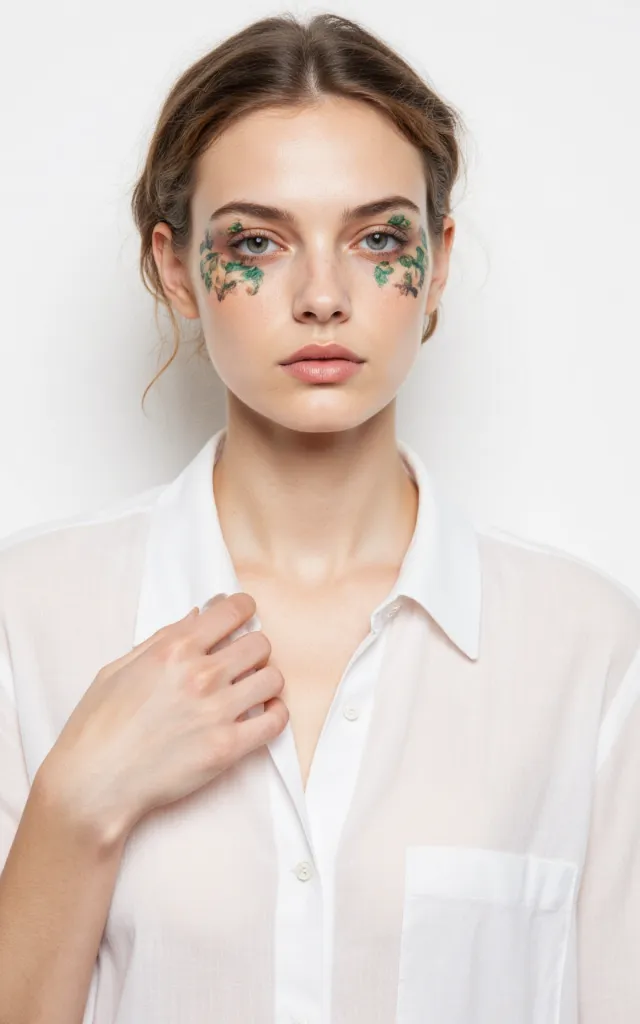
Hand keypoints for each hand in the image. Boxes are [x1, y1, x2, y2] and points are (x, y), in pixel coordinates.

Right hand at [39, 593, 286, 843]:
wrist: (94, 785)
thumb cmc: (97, 728)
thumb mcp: (118, 668)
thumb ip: (161, 639)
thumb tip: (196, 616)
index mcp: (173, 648)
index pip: (232, 610)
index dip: (243, 609)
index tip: (243, 616)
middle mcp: (200, 674)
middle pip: (260, 643)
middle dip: (255, 648)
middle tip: (243, 661)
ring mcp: (217, 711)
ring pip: (273, 678)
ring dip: (265, 681)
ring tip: (251, 690)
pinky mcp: (228, 747)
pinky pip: (275, 721)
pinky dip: (276, 715)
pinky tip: (262, 716)